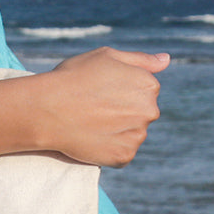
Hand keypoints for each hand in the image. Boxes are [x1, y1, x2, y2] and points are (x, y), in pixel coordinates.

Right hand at [39, 47, 169, 167]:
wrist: (47, 109)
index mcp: (149, 85)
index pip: (144, 91)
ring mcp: (137, 136)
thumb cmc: (73, 78)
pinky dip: (109, 149)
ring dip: (117, 132)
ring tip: (91, 124)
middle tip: (94, 110)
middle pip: (140, 114)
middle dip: (123, 113)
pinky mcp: (124, 156)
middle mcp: (149, 110)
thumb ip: (141, 60)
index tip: (100, 93)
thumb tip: (167, 60)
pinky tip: (92, 138)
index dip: (120, 92)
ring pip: (132, 134)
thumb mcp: (107, 56)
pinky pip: (122, 154)